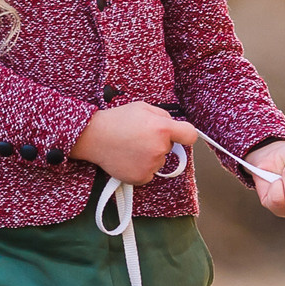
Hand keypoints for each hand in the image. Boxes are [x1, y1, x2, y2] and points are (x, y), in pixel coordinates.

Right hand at [74, 101, 196, 185]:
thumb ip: (163, 116)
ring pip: (158, 161)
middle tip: (140, 137)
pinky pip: (149, 173)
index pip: (190, 135)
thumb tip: (174, 125)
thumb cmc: (116, 120)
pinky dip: (141, 168)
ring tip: (131, 147)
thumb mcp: (143, 107)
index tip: (181, 136)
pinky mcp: (141, 177)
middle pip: (170, 148)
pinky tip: (128, 158)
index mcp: (162, 128)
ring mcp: (151, 165)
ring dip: (149, 156)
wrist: (94, 137)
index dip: (186, 135)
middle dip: (159, 143)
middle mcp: (159, 148)